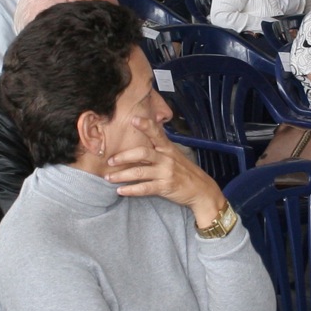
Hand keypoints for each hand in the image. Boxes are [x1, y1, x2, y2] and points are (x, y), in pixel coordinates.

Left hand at [106, 126, 224, 221]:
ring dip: (122, 175)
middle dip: (124, 156)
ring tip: (108, 177)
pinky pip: (145, 188)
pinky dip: (131, 190)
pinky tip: (120, 191)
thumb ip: (160, 147)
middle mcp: (166, 158)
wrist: (201, 190)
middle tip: (110, 160)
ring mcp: (166, 173)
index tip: (133, 119)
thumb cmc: (185, 171)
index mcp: (168, 148)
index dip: (146, 125)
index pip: (156, 133)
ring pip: (140, 172)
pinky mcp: (165, 187)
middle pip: (143, 153)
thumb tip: (143, 137)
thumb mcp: (175, 155)